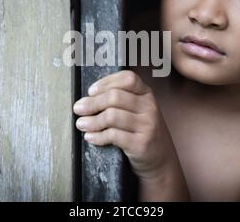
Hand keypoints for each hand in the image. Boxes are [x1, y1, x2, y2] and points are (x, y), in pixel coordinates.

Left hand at [73, 70, 188, 200]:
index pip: (127, 78)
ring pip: (111, 116)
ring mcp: (147, 125)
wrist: (160, 160)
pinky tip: (90, 137)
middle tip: (78, 109)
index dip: (106, 82)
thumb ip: (121, 101)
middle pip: (115, 97)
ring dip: (91, 121)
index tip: (91, 91)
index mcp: (146, 94)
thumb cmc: (142, 132)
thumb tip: (88, 98)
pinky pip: (113, 136)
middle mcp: (149, 107)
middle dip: (92, 103)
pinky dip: (97, 136)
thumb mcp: (138, 111)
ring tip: (81, 124)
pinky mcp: (141, 144)